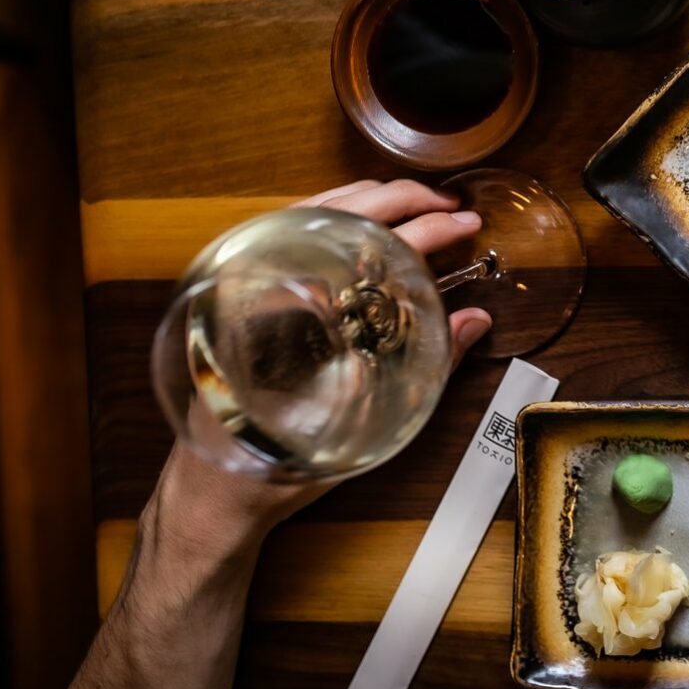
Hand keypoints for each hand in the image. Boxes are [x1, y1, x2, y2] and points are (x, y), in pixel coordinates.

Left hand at [161, 180, 493, 550]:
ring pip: (320, 207)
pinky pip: (301, 227)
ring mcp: (252, 280)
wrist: (214, 490)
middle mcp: (267, 284)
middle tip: (452, 209)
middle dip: (408, 200)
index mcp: (295, 313)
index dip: (428, 229)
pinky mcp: (246, 290)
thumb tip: (474, 319)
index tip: (465, 224)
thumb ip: (425, 364)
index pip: (374, 245)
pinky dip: (345, 210)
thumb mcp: (364, 420)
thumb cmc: (278, 463)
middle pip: (346, 210)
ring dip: (378, 198)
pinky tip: (371, 217)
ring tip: (420, 203)